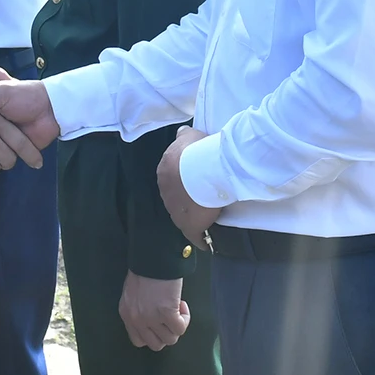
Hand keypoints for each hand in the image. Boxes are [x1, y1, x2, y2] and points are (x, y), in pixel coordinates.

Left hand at [119, 271, 189, 350]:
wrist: (153, 257)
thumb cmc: (145, 269)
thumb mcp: (133, 294)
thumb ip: (139, 309)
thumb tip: (153, 319)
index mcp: (126, 314)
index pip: (138, 340)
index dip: (152, 335)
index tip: (159, 323)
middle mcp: (136, 319)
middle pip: (155, 344)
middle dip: (166, 333)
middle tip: (170, 318)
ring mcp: (151, 318)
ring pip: (170, 339)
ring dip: (177, 325)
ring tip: (177, 307)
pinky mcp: (166, 313)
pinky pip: (180, 328)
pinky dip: (185, 318)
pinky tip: (182, 304)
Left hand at [158, 127, 222, 244]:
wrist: (205, 170)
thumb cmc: (197, 151)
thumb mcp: (189, 135)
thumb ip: (183, 136)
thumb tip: (181, 133)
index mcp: (164, 172)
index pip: (173, 177)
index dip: (186, 178)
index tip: (199, 178)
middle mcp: (165, 192)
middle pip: (177, 197)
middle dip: (188, 197)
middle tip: (206, 195)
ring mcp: (175, 212)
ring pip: (184, 216)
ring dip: (194, 216)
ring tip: (210, 215)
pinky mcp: (187, 226)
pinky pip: (195, 236)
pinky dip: (201, 239)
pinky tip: (208, 241)